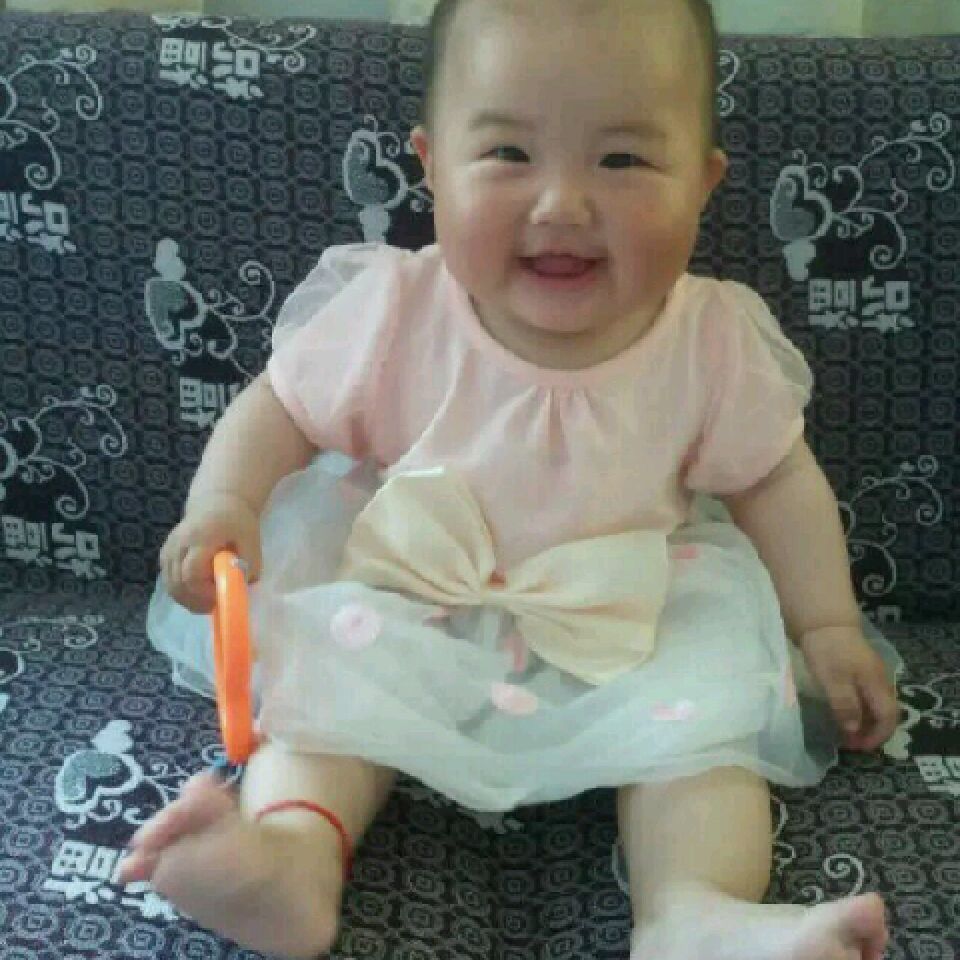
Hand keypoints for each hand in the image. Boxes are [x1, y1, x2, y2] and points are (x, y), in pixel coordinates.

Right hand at [159, 492, 261, 613]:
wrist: (215, 501)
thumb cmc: (236, 520)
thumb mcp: (251, 538)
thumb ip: (250, 562)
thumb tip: (245, 586)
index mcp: (201, 537)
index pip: (192, 572)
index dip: (204, 591)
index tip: (220, 598)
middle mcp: (179, 544)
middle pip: (177, 583)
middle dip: (196, 601)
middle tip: (215, 606)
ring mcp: (169, 549)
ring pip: (170, 585)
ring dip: (188, 599)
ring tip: (208, 602)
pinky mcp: (165, 555)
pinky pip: (168, 581)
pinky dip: (181, 592)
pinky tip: (197, 593)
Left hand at [798, 625, 899, 751]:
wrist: (823, 620)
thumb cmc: (828, 650)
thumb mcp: (832, 679)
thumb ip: (845, 705)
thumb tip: (854, 730)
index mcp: (877, 684)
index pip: (888, 718)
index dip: (876, 736)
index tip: (857, 747)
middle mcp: (880, 680)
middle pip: (884, 713)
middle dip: (870, 731)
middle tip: (849, 743)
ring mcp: (871, 673)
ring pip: (875, 704)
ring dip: (864, 721)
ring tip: (844, 732)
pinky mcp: (860, 668)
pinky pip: (866, 695)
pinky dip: (858, 709)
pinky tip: (843, 713)